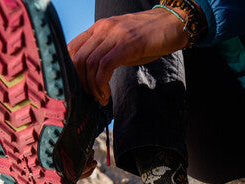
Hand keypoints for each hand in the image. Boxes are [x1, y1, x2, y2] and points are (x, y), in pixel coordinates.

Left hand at [68, 9, 188, 105]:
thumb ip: (107, 52)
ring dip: (92, 88)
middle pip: (77, 58)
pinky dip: (102, 85)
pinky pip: (105, 66)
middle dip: (80, 83)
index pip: (71, 49)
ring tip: (101, 98)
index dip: (70, 72)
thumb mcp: (123, 42)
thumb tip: (94, 75)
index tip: (80, 88)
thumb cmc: (151, 37)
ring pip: (89, 64)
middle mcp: (103, 28)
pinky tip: (106, 95)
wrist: (174, 24)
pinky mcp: (127, 44)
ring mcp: (115, 35)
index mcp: (99, 27)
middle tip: (90, 97)